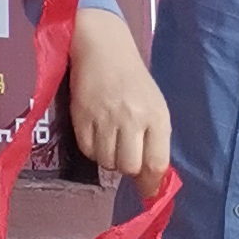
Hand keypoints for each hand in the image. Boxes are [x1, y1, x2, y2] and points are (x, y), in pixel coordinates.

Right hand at [66, 5, 173, 188]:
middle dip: (127, 168)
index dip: (151, 183)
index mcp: (156, 116)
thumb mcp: (155, 107)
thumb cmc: (134, 81)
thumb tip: (149, 183)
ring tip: (110, 141)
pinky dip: (92, 149)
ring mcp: (105, 116)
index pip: (157, 163)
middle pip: (129, 167)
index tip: (148, 191)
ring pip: (106, 161)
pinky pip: (87, 150)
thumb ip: (155, 143)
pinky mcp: (81, 115)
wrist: (103, 48)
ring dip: (109, 158)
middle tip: (125, 154)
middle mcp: (132, 118)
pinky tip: (96, 135)